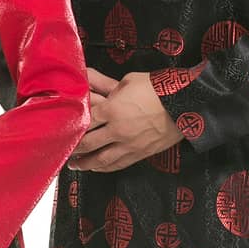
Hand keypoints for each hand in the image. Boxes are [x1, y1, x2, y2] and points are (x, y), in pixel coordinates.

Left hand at [66, 67, 183, 171]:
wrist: (186, 103)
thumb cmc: (157, 88)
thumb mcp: (127, 80)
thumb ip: (105, 85)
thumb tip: (87, 79)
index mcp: (112, 109)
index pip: (84, 121)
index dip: (71, 126)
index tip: (62, 128)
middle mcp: (118, 130)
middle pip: (87, 143)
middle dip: (73, 148)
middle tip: (63, 149)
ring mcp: (129, 144)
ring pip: (101, 160)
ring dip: (85, 163)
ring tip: (75, 164)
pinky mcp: (140, 153)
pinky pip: (118, 164)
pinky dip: (104, 168)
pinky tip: (96, 168)